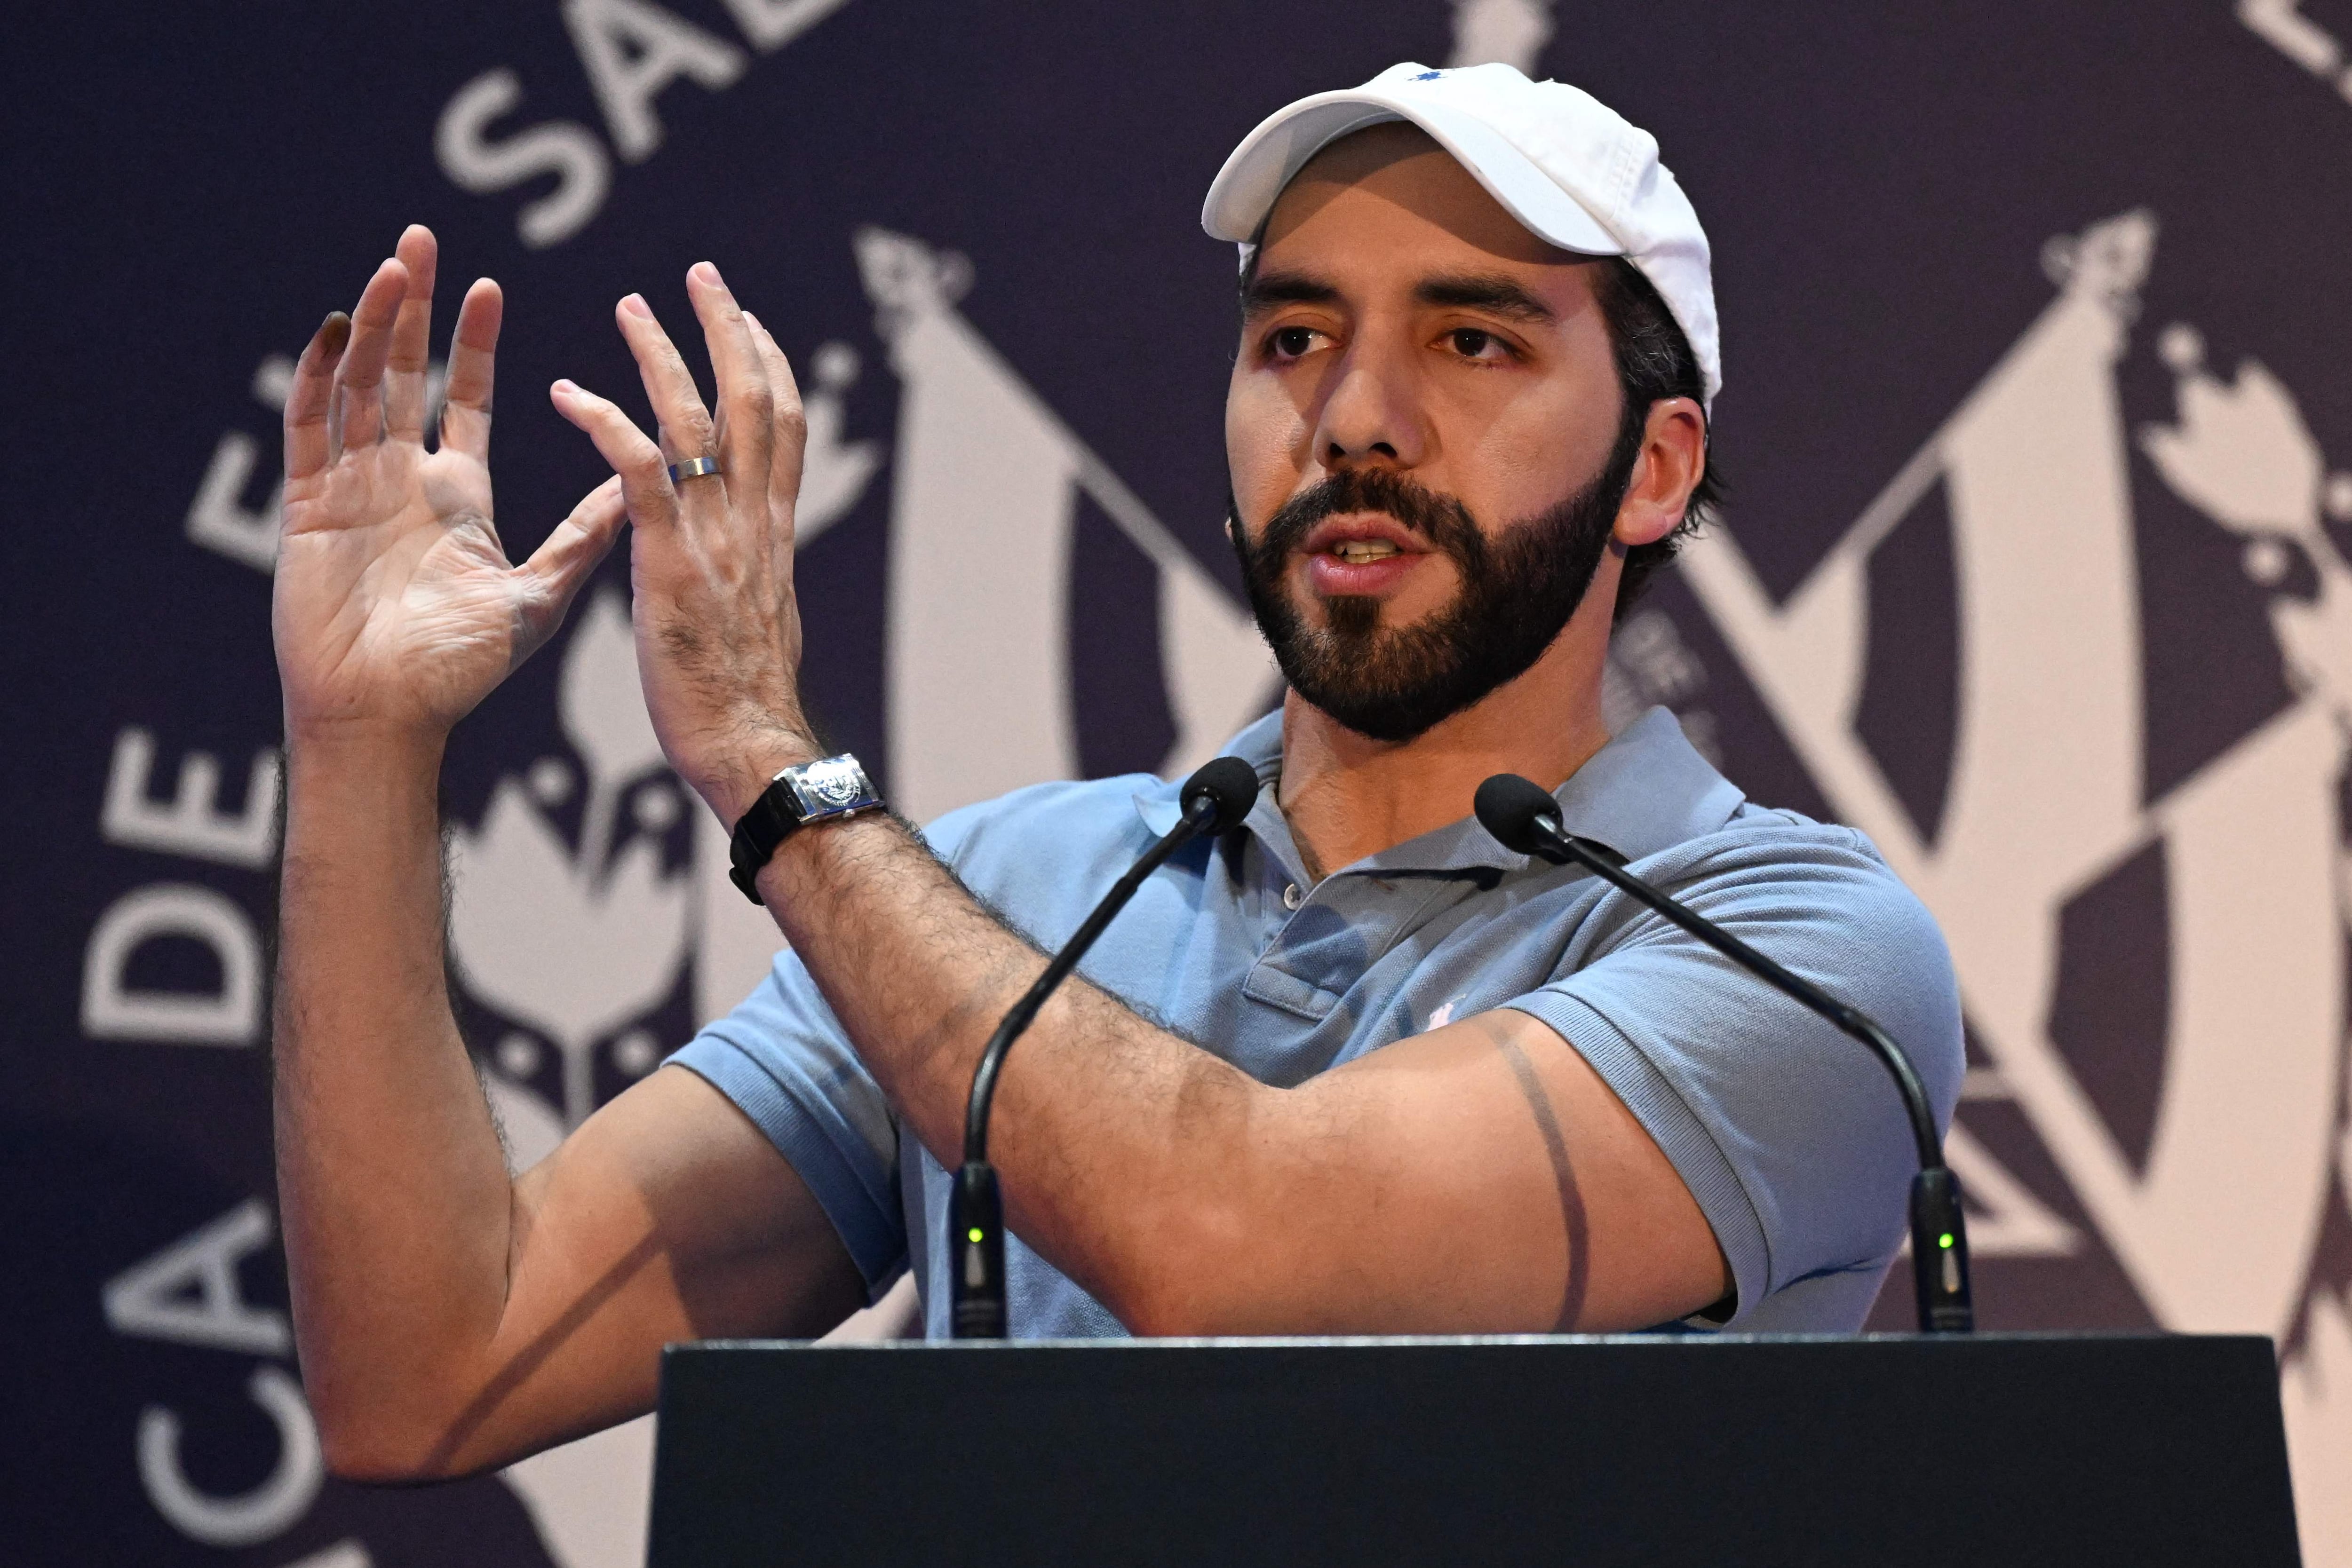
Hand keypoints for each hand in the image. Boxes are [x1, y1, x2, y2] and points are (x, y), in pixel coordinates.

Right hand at [274, 225, 627, 744]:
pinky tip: (336, 327)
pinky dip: (319, 376)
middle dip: (415, 308)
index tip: (487, 287)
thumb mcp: (542, 594)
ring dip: (373, 324)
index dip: (472, 344)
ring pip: (358, 385)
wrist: (392, 718)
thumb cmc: (462, 670)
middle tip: (423, 239)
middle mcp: (401, 481)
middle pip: (406, 374)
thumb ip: (589, 535)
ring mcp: (350, 488)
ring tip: (395, 264)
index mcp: (455, 496)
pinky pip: (309, 427)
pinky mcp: (306, 506)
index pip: (465, 400)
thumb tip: (647, 486)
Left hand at [550, 262, 815, 823]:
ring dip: (663, 354)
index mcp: (772, 534)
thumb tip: (750, 565)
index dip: (767, 368)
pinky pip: (636, 470)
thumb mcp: (758, 623)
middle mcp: (753, 521)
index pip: (781, 429)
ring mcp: (716, 537)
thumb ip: (751, 578)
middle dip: (730, 331)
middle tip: (702, 277)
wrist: (752, 748)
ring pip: (697, 419)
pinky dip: (603, 422)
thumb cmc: (745, 704)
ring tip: (632, 306)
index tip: (749, 324)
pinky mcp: (671, 559)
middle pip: (753, 401)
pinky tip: (565, 391)